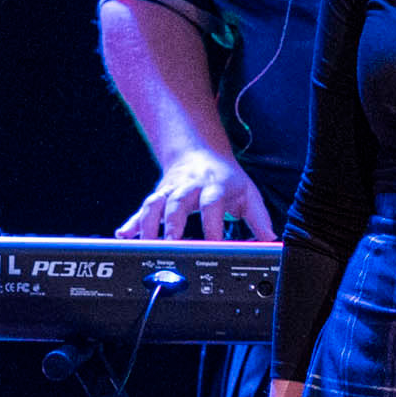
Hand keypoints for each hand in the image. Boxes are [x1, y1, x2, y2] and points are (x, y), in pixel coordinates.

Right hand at [117, 151, 277, 242]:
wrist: (199, 151)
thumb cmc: (225, 178)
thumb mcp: (248, 194)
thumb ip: (259, 218)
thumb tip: (272, 240)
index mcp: (213, 185)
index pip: (213, 205)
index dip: (213, 225)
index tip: (214, 245)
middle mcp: (188, 186)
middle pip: (177, 202)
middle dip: (172, 223)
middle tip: (171, 245)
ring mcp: (170, 190)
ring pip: (154, 204)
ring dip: (148, 224)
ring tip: (146, 245)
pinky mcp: (157, 197)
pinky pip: (141, 210)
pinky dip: (131, 223)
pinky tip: (123, 235)